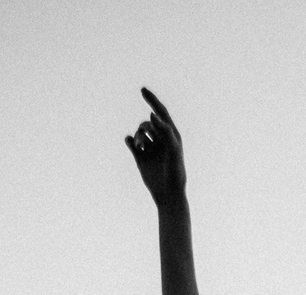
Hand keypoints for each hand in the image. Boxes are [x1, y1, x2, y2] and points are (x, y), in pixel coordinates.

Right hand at [126, 87, 185, 205]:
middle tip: (143, 142)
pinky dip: (130, 141)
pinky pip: (131, 142)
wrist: (168, 193)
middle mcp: (160, 139)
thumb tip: (151, 115)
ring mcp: (150, 147)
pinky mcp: (140, 157)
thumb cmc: (175, 171)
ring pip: (139, 132)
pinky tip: (133, 145)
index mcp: (171, 134)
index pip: (160, 112)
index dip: (152, 100)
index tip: (142, 89)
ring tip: (139, 148)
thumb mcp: (173, 149)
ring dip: (137, 137)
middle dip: (143, 130)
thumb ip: (165, 131)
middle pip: (147, 124)